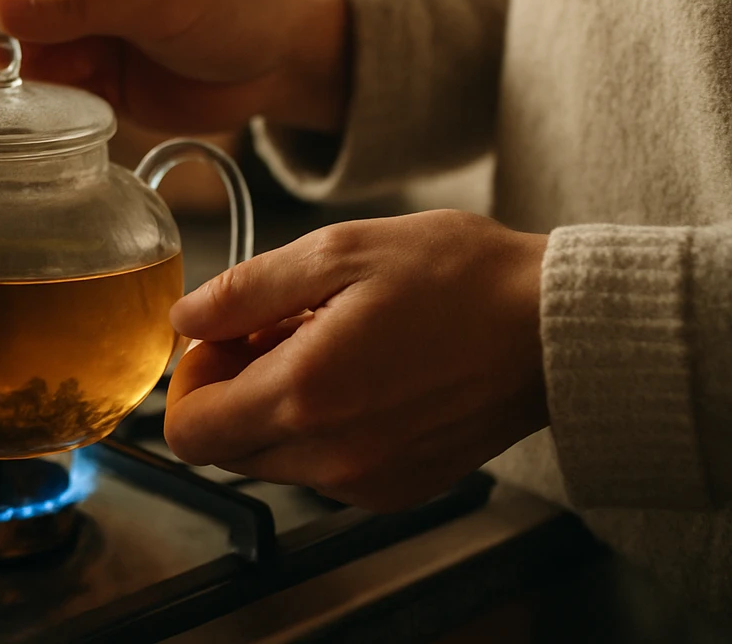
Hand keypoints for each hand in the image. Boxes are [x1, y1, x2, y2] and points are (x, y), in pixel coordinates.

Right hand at [0, 0, 350, 133]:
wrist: (283, 62)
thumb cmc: (232, 6)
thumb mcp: (156, 0)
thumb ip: (75, 4)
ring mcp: (79, 31)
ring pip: (16, 56)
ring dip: (15, 82)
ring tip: (37, 103)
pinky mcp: (92, 77)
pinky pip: (46, 92)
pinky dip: (41, 108)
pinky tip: (56, 119)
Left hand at [164, 210, 548, 510]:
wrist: (557, 328)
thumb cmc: (460, 279)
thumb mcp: (338, 252)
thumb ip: (245, 290)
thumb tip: (184, 318)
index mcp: (305, 396)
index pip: (189, 432)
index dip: (190, 380)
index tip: (223, 338)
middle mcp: (331, 456)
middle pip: (226, 449)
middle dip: (231, 391)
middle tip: (276, 330)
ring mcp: (368, 481)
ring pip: (274, 459)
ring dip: (278, 406)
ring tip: (329, 342)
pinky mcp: (400, 489)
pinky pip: (325, 468)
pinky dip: (323, 427)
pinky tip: (363, 372)